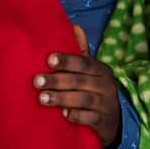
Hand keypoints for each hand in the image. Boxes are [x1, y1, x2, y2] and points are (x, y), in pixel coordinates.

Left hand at [33, 25, 121, 147]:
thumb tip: (75, 26)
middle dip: (58, 80)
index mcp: (101, 70)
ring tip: (43, 98)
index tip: (48, 59)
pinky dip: (77, 116)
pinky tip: (63, 115)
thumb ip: (81, 52)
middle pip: (81, 80)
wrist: (112, 121)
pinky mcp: (104, 122)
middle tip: (37, 81)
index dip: (67, 60)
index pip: (84, 62)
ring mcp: (106, 104)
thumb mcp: (91, 72)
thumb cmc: (95, 91)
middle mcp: (106, 85)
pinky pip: (91, 118)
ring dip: (62, 98)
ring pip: (84, 99)